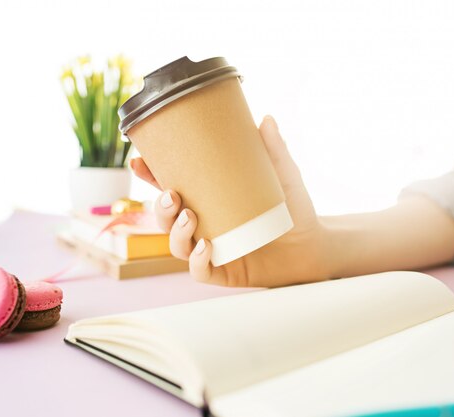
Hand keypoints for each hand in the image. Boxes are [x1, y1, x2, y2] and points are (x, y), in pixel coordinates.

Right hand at [130, 115, 331, 286]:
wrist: (313, 245)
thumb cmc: (293, 208)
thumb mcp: (283, 175)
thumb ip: (274, 149)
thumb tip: (266, 119)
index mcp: (209, 200)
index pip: (172, 187)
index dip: (151, 177)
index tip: (140, 161)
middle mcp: (204, 225)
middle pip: (167, 218)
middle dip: (160, 207)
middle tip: (172, 195)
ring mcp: (211, 249)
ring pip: (176, 245)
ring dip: (176, 232)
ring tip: (190, 218)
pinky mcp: (223, 271)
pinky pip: (200, 271)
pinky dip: (197, 261)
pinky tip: (206, 248)